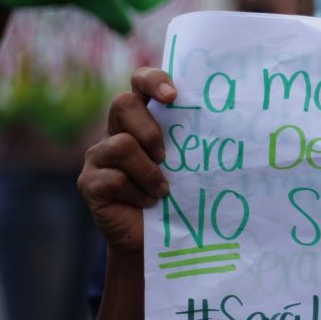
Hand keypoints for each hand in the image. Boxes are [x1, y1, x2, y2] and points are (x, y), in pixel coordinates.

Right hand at [78, 68, 175, 253]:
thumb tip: (231, 122)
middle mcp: (115, 130)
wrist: (155, 239)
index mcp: (141, 118)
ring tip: (161, 190)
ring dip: (148, 171)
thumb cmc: (177, 195)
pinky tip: (147, 203)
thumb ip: (190, 140)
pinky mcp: (89, 182)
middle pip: (123, 103)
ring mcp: (98, 155)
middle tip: (165, 157)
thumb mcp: (186, 163)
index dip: (153, 81)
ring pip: (121, 145)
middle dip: (149, 130)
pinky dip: (138, 194)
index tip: (173, 97)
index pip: (139, 82)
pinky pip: (114, 179)